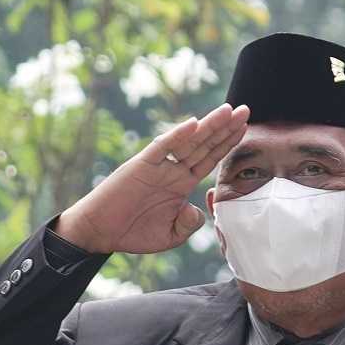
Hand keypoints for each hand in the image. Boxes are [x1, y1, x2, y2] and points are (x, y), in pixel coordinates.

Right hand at [54, 103, 251, 256]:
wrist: (100, 233)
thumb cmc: (132, 233)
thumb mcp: (171, 234)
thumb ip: (189, 223)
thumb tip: (199, 210)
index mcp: (181, 184)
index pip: (209, 159)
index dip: (227, 144)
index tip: (245, 128)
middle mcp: (172, 170)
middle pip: (204, 145)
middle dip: (225, 128)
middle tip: (245, 110)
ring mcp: (158, 165)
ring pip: (188, 142)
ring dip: (208, 126)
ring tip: (228, 111)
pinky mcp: (141, 165)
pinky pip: (162, 148)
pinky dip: (177, 136)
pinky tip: (194, 124)